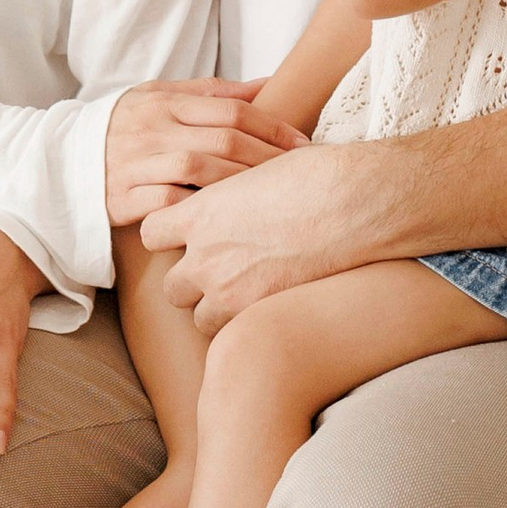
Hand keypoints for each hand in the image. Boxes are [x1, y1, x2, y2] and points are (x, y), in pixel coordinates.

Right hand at [103, 80, 309, 227]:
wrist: (60, 160)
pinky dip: (196, 208)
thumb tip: (269, 84)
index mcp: (165, 102)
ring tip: (273, 197)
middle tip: (300, 174)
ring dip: (242, 183)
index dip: (274, 127)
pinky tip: (225, 218)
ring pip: (199, 169)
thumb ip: (212, 93)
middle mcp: (152, 129)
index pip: (232, 110)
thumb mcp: (159, 97)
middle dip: (269, 157)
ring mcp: (135, 163)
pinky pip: (166, 203)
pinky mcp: (121, 197)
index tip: (302, 145)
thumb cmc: (122, 127)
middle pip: (224, 139)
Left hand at [141, 140, 398, 325]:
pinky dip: (245, 326)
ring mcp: (229, 290)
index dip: (169, 237)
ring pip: (199, 318)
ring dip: (218, 310)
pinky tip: (271, 307)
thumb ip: (232, 195)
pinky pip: (232, 334)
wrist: (355, 202)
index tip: (192, 237)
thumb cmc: (318, 176)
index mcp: (200, 213)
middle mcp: (205, 255)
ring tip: (250, 295)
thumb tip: (235, 195)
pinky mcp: (257, 314)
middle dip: (193, 283)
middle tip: (225, 273)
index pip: (151, 234)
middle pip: (172, 287)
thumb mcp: (260, 173)